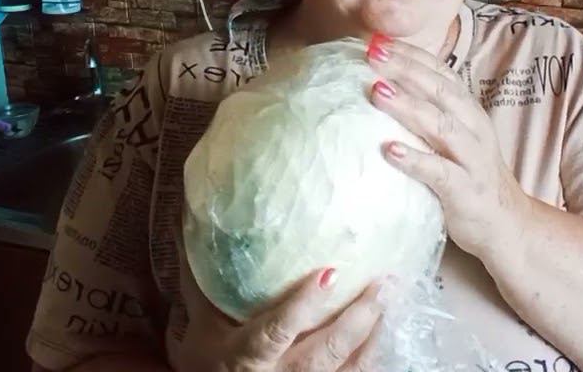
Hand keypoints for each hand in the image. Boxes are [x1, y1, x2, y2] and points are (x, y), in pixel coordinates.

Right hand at [173, 259, 388, 371]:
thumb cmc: (209, 365)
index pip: (276, 331)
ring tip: (391, 297)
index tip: (330, 272)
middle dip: (358, 318)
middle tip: (382, 282)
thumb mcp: (201, 328)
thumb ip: (202, 283)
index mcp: (247, 357)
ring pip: (349, 368)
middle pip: (326, 350)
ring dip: (374, 334)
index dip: (304, 305)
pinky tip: (386, 328)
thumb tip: (191, 223)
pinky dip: (375, 355)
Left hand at [365, 33, 531, 259]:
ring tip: (377, 92)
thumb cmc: (470, 175)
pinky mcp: (465, 189)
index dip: (410, 54)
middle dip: (405, 69)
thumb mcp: (454, 137)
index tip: (378, 40)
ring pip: (440, 125)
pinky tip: (389, 150)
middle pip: (439, 90)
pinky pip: (439, 172)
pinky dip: (414, 159)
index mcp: (468, 110)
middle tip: (371, 54)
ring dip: (408, 106)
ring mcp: (472, 158)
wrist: (507, 224)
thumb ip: (428, 114)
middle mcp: (473, 127)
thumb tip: (381, 89)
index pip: (440, 72)